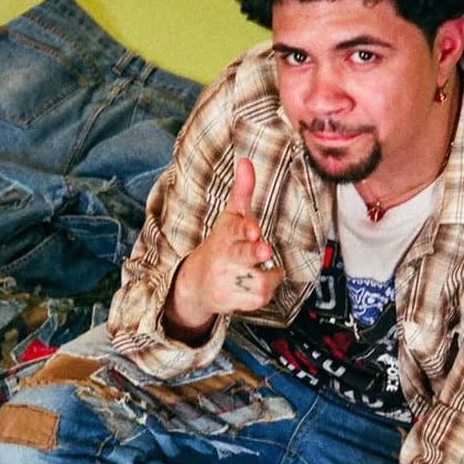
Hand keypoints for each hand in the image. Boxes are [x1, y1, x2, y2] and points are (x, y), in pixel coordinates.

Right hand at [165, 158, 284, 335]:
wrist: (196, 283)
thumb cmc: (221, 245)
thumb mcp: (230, 217)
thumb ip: (242, 192)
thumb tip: (246, 161)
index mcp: (225, 235)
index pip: (235, 229)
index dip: (246, 228)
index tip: (254, 230)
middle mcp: (225, 258)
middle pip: (242, 255)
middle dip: (253, 252)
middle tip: (263, 248)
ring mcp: (229, 281)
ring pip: (259, 281)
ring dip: (268, 275)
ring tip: (261, 268)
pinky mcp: (235, 302)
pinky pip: (260, 298)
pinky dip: (265, 292)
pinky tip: (256, 283)